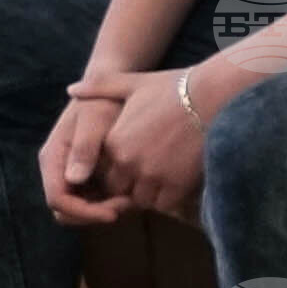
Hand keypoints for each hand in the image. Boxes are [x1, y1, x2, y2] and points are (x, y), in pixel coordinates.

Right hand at [39, 93, 134, 225]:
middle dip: (94, 213)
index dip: (83, 211)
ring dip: (103, 209)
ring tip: (132, 200)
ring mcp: (72, 173)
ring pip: (80, 207)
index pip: (57, 198)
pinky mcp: (87, 174)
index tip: (113, 212)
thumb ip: (85, 146)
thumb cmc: (103, 100)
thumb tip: (74, 179)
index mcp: (53, 157)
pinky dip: (109, 201)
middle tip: (126, 206)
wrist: (113, 89)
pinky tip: (132, 193)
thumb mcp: (95, 118)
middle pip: (66, 209)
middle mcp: (58, 169)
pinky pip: (93, 198)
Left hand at [63, 68, 208, 222]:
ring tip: (166, 177)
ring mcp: (152, 175)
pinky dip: (170, 198)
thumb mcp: (133, 83)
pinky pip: (164, 204)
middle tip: (151, 171)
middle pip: (120, 189)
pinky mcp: (176, 185)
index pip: (104, 171)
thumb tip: (71, 89)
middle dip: (132, 184)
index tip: (136, 158)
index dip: (119, 168)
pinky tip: (179, 182)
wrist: (214, 95)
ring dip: (151, 193)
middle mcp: (128, 162)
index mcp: (114, 142)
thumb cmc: (176, 87)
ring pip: (141, 199)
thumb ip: (100, 87)